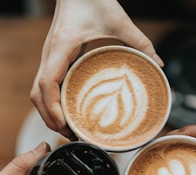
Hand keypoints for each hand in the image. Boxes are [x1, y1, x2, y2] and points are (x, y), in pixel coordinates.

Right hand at [30, 0, 162, 137]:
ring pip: (37, 93)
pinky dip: (51, 104)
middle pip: (37, 95)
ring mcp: (48, 58)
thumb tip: (158, 64)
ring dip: (48, 114)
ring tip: (67, 129)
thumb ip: (140, 41)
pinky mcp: (53, 60)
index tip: (64, 124)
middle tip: (70, 135)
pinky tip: (66, 113)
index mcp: (61, 46)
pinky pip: (44, 87)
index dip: (52, 108)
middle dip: (50, 118)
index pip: (46, 83)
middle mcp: (49, 54)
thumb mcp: (118, 19)